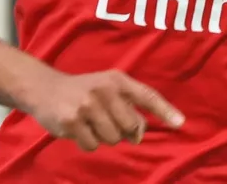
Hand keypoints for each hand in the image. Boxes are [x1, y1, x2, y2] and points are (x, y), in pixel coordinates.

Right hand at [29, 69, 183, 151]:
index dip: (165, 110)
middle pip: (131, 127)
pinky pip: (92, 146)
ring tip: (90, 122)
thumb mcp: (108, 87)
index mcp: (117, 80)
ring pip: (113, 139)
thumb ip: (128, 106)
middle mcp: (104, 90)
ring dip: (103, 136)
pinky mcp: (72, 121)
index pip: (147, 95)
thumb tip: (138, 135)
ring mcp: (87, 106)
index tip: (180, 123)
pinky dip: (87, 142)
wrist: (45, 88)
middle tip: (107, 120)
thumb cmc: (84, 91)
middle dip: (122, 131)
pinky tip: (78, 128)